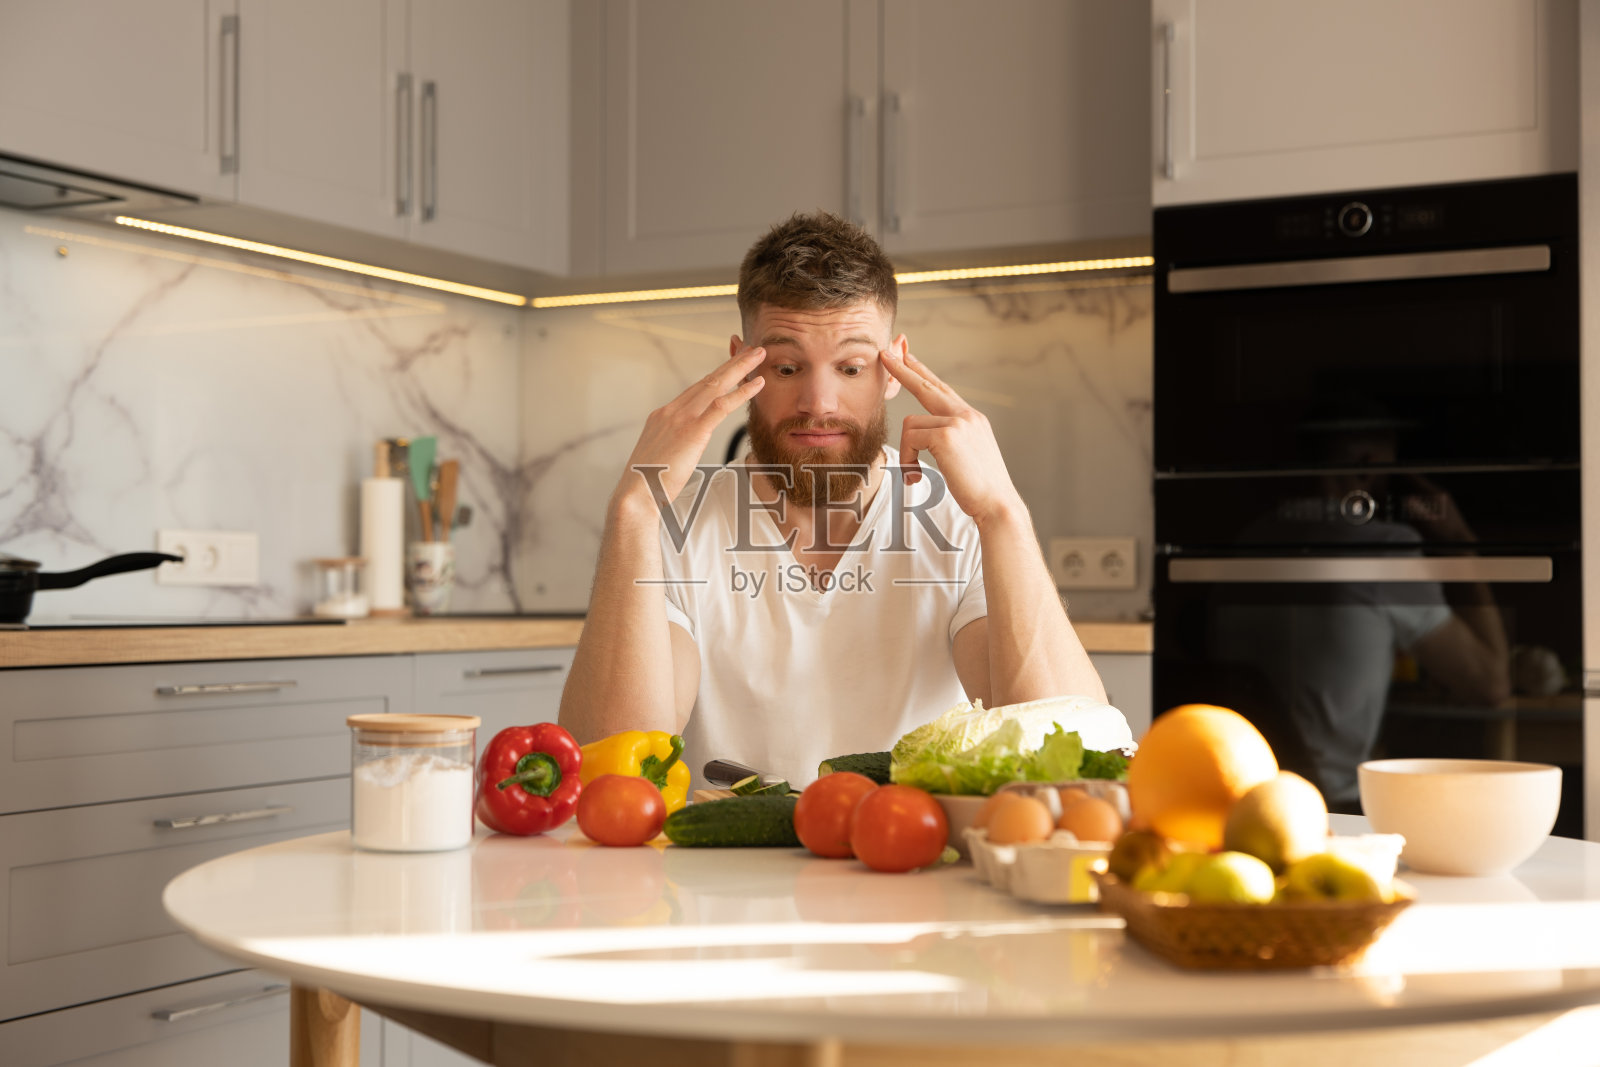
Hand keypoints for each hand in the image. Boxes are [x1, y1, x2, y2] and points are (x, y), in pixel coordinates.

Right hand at [614, 346, 765, 512]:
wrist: (636, 493)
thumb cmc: (648, 484)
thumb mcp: (660, 458)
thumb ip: (673, 446)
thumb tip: (682, 450)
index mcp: (663, 416)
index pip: (694, 390)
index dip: (715, 375)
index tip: (729, 365)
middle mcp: (671, 411)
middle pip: (706, 380)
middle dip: (730, 362)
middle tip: (749, 347)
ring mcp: (681, 418)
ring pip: (716, 385)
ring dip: (740, 367)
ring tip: (759, 354)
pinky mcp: (693, 431)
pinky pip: (722, 406)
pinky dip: (742, 392)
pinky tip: (757, 383)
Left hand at [880, 347, 1022, 526]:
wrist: (997, 504)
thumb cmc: (980, 489)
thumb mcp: (967, 457)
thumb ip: (951, 440)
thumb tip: (928, 438)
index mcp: (972, 419)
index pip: (942, 389)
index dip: (922, 372)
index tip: (907, 357)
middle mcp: (967, 415)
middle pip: (926, 384)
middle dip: (902, 369)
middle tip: (884, 353)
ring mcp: (959, 422)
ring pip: (911, 423)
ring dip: (906, 452)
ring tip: (913, 474)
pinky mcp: (947, 434)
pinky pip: (911, 439)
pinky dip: (907, 459)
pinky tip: (916, 476)